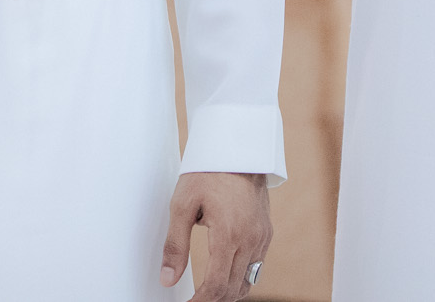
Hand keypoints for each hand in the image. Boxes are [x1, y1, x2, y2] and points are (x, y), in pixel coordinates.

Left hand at [160, 171, 271, 300]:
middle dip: (213, 300)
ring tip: (207, 294)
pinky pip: (256, 267)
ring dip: (229, 293)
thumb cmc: (208, 172)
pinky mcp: (266, 232)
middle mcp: (251, 240)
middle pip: (234, 289)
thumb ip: (175, 245)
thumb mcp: (182, 205)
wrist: (238, 148)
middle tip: (194, 301)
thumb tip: (168, 278)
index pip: (217, 286)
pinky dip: (241, 278)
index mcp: (229, 235)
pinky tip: (226, 276)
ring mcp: (262, 237)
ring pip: (249, 282)